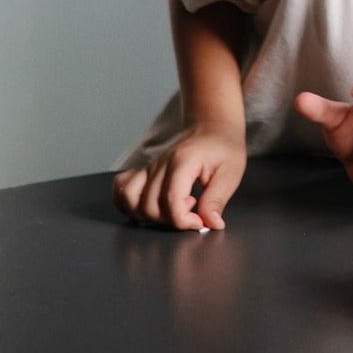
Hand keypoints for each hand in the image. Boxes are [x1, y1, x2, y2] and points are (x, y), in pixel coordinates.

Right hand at [113, 122, 245, 230]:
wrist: (213, 127)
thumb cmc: (223, 148)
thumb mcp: (231, 173)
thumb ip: (217, 200)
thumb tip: (211, 224)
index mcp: (182, 162)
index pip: (171, 202)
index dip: (184, 221)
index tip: (200, 221)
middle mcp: (160, 164)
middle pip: (148, 207)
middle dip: (170, 221)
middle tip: (192, 212)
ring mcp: (149, 168)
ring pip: (129, 200)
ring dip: (148, 214)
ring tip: (173, 207)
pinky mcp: (145, 172)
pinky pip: (121, 190)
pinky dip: (128, 203)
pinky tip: (152, 204)